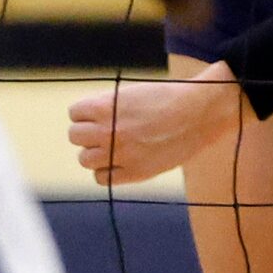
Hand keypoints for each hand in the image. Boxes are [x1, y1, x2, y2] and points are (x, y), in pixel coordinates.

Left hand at [68, 67, 241, 185]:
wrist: (197, 112)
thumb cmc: (167, 98)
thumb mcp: (132, 94)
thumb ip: (108, 106)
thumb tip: (88, 119)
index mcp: (107, 105)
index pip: (74, 113)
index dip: (84, 113)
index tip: (95, 115)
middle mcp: (109, 130)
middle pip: (75, 136)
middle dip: (86, 133)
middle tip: (102, 131)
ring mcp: (121, 153)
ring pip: (84, 159)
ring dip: (93, 153)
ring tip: (109, 147)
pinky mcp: (135, 172)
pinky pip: (101, 178)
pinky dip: (105, 171)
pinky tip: (117, 163)